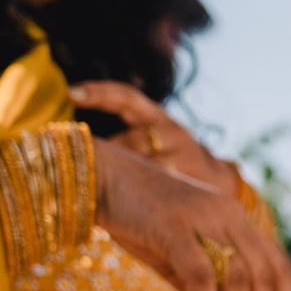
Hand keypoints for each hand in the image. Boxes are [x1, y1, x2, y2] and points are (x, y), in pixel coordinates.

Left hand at [70, 80, 242, 198]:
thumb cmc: (169, 162)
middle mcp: (169, 127)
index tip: (71, 93)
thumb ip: (124, 139)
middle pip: (131, 138)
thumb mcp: (151, 141)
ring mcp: (182, 149)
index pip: (125, 95)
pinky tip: (141, 197)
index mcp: (155, 114)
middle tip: (108, 175)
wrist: (218, 180)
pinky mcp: (191, 170)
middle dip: (116, 158)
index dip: (99, 92)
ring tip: (128, 190)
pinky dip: (147, 189)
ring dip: (133, 176)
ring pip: (145, 161)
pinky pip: (160, 179)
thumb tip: (77, 143)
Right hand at [93, 137, 290, 290]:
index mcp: (235, 218)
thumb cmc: (139, 218)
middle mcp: (227, 216)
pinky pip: (201, 275)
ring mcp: (202, 219)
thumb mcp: (181, 251)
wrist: (102, 178)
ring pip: (238, 278)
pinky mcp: (173, 227)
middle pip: (262, 277)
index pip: (277, 264)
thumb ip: (204, 281)